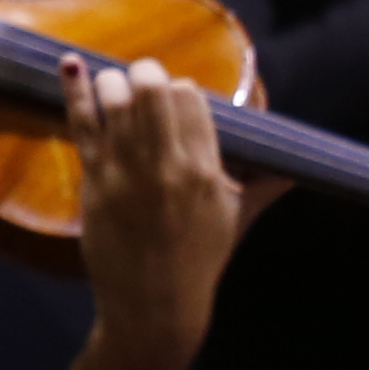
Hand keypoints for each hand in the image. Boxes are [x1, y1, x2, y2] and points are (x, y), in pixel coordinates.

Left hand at [63, 58, 249, 369]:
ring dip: (112, 82)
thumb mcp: (238, 220)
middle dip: (145, 74)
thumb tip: (296, 171)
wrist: (155, 306)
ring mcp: (126, 172)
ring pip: (115, 99)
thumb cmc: (200, 262)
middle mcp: (166, 165)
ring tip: (111, 85)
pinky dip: (74, 90)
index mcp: (205, 169)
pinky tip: (72, 63)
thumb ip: (265, 187)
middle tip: (140, 81)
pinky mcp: (95, 181)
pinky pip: (83, 124)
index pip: (189, 98)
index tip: (172, 101)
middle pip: (152, 89)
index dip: (179, 91)